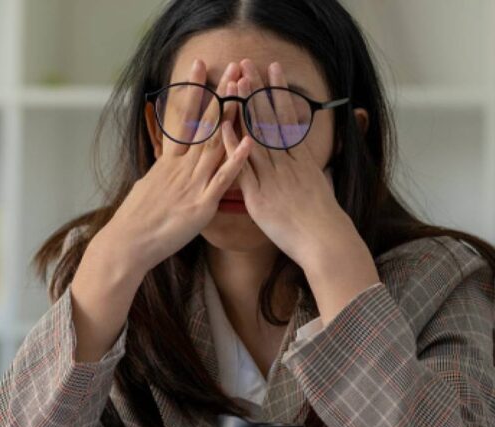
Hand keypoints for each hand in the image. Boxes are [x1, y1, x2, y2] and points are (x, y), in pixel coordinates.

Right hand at [97, 59, 252, 274]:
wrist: (127, 243)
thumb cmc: (135, 221)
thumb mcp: (147, 187)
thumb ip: (162, 174)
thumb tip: (165, 166)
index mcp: (169, 163)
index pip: (184, 119)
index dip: (194, 91)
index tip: (200, 66)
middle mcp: (181, 168)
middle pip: (205, 124)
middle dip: (220, 94)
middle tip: (232, 67)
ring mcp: (192, 184)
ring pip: (216, 144)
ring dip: (232, 117)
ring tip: (245, 91)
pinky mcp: (201, 205)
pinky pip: (222, 180)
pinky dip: (235, 160)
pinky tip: (248, 141)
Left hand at [222, 59, 378, 323]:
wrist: (323, 241)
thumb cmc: (323, 221)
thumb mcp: (320, 187)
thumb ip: (310, 171)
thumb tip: (309, 163)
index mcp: (301, 159)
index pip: (288, 118)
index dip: (279, 93)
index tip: (273, 71)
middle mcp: (287, 162)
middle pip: (271, 119)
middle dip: (258, 90)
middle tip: (248, 64)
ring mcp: (272, 176)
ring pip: (256, 136)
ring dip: (245, 108)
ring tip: (235, 83)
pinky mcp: (259, 194)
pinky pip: (243, 166)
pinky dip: (233, 145)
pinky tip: (223, 126)